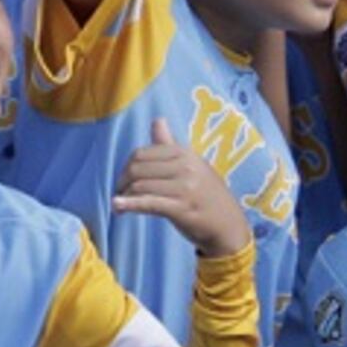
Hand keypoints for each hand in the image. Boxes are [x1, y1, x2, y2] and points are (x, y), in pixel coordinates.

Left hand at [116, 116, 249, 256]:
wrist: (230, 226)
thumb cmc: (208, 196)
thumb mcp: (193, 166)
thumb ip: (170, 145)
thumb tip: (157, 120)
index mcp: (185, 154)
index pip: (142, 153)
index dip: (127, 166)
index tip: (124, 180)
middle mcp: (186, 167)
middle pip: (138, 168)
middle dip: (122, 181)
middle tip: (120, 193)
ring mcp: (185, 188)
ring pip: (140, 186)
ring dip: (124, 195)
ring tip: (119, 204)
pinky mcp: (181, 208)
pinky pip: (148, 203)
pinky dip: (129, 204)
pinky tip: (117, 206)